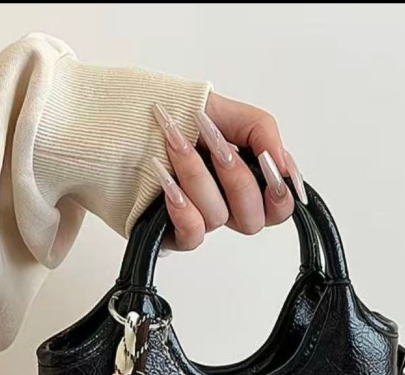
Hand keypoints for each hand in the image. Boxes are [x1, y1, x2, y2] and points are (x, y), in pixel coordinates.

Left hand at [151, 92, 306, 250]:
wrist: (119, 117)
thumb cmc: (171, 114)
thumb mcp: (224, 110)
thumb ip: (263, 132)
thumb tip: (285, 165)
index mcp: (244, 180)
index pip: (278, 208)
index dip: (280, 195)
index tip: (268, 166)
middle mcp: (225, 204)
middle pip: (253, 220)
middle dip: (237, 179)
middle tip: (217, 146)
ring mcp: (199, 219)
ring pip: (218, 217)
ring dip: (198, 176)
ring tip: (176, 143)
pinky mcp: (171, 233)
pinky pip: (191, 235)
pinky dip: (182, 207)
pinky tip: (168, 181)